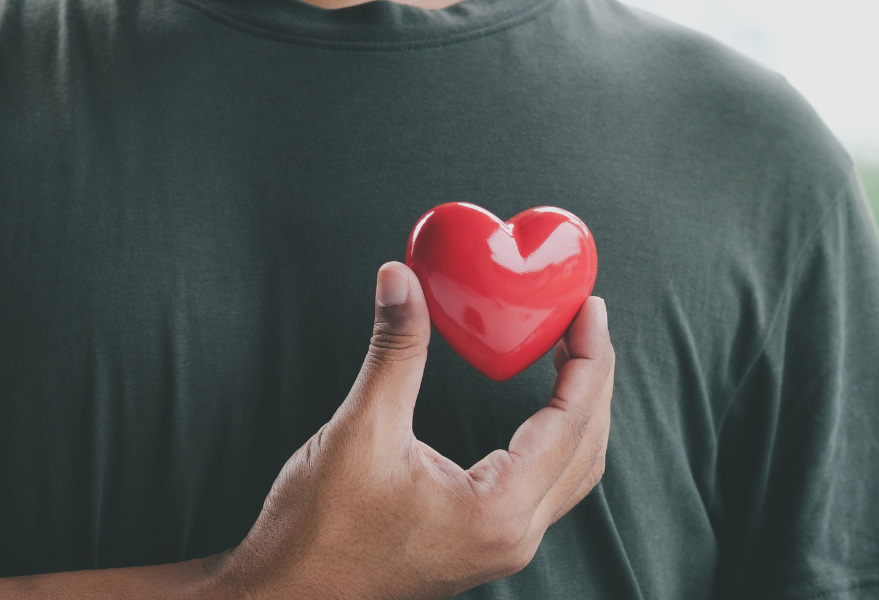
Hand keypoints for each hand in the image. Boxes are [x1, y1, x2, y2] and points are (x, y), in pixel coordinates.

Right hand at [210, 262, 616, 599]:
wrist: (286, 595)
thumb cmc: (317, 532)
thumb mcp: (359, 431)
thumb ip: (394, 352)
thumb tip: (400, 279)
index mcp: (498, 511)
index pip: (571, 421)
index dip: (587, 357)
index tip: (588, 308)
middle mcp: (513, 537)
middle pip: (587, 448)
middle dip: (593, 379)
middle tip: (584, 319)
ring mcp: (501, 548)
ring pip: (572, 474)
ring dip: (579, 413)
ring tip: (569, 355)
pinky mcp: (482, 547)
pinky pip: (545, 489)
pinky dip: (554, 441)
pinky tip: (537, 409)